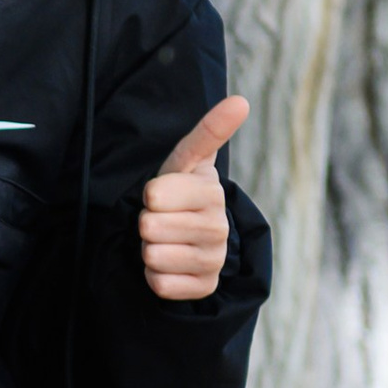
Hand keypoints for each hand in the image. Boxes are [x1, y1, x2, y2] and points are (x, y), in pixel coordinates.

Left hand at [138, 95, 246, 301]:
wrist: (188, 238)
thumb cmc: (180, 193)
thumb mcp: (187, 160)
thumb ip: (209, 131)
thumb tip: (241, 100)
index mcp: (212, 192)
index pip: (155, 193)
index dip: (149, 195)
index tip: (160, 194)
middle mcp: (219, 226)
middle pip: (150, 226)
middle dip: (146, 224)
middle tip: (162, 220)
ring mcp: (214, 259)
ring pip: (153, 255)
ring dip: (149, 249)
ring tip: (165, 240)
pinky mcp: (205, 287)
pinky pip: (160, 284)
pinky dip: (155, 276)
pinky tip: (170, 265)